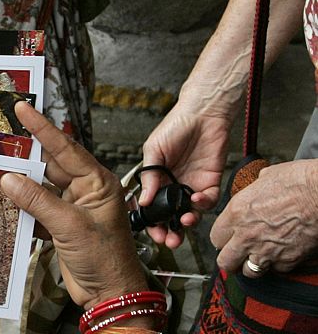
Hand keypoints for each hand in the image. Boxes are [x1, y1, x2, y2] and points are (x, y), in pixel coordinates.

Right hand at [0, 102, 147, 308]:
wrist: (110, 295)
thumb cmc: (105, 259)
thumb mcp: (69, 226)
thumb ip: (38, 201)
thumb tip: (9, 178)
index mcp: (97, 181)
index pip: (66, 147)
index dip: (42, 127)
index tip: (23, 108)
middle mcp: (86, 189)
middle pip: (51, 164)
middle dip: (27, 153)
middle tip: (3, 136)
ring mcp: (74, 207)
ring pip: (42, 186)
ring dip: (22, 181)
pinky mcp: (62, 225)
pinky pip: (38, 207)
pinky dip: (23, 205)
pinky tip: (5, 200)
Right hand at [140, 103, 230, 247]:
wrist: (204, 113)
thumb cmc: (176, 125)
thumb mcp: (154, 148)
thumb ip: (149, 175)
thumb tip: (143, 201)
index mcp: (158, 177)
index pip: (153, 206)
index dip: (153, 221)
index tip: (153, 231)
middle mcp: (175, 184)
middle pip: (172, 216)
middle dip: (171, 232)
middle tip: (169, 240)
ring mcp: (193, 184)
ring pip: (190, 213)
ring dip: (187, 222)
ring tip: (184, 221)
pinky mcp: (211, 182)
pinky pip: (208, 201)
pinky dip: (203, 204)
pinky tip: (196, 198)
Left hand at [211, 159, 317, 275]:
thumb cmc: (295, 181)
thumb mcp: (262, 179)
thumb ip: (250, 195)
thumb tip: (250, 197)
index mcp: (237, 213)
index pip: (215, 238)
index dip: (221, 237)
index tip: (227, 236)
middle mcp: (247, 236)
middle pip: (226, 262)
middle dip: (230, 258)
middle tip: (236, 252)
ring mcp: (267, 252)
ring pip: (248, 272)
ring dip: (251, 265)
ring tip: (257, 255)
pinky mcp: (287, 262)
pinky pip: (275, 270)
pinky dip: (276, 264)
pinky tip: (279, 252)